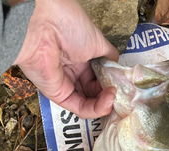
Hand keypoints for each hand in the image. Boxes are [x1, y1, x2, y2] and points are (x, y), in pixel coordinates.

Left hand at [14, 0, 118, 118]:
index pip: (100, 78)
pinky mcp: (58, 95)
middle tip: (121, 94)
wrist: (45, 26)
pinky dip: (96, 108)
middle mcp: (74, 71)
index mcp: (82, 57)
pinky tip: (108, 101)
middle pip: (95, 92)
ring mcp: (66, 84)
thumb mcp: (98, 42)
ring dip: (105, 103)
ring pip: (90, 103)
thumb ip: (109, 58)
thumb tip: (118, 70)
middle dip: (110, 96)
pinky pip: (80, 107)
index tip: (123, 86)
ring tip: (114, 97)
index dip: (112, 83)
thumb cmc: (70, 26)